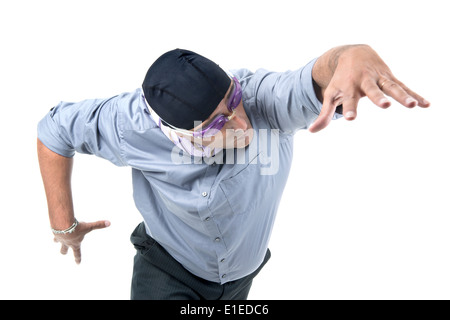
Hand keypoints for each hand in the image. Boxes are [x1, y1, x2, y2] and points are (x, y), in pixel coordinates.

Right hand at [53, 220, 109, 263]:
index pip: (77, 253)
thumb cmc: (77, 228)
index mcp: (75, 244)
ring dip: (57, 241)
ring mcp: (60, 239)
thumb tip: (109, 223)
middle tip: (64, 253)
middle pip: (64, 250)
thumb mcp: (89, 226)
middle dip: (64, 251)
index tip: (78, 263)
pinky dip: (56, 231)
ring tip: (56, 240)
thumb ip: (99, 225)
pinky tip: (56, 228)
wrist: (64, 225)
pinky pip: (55, 233)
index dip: (78, 258)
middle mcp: (67, 243)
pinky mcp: (55, 233)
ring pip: (57, 242)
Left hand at [308, 45, 429, 132]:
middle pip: (373, 91)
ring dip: (403, 96)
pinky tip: (426, 104)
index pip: (349, 101)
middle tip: (386, 107)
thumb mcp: (331, 95)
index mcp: (349, 88)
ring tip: (413, 106)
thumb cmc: (340, 80)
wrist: (352, 54)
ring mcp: (379, 79)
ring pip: (393, 87)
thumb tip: (311, 131)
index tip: (350, 118)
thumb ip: (324, 114)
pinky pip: (405, 87)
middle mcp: (365, 82)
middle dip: (379, 98)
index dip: (349, 109)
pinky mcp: (390, 78)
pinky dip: (415, 94)